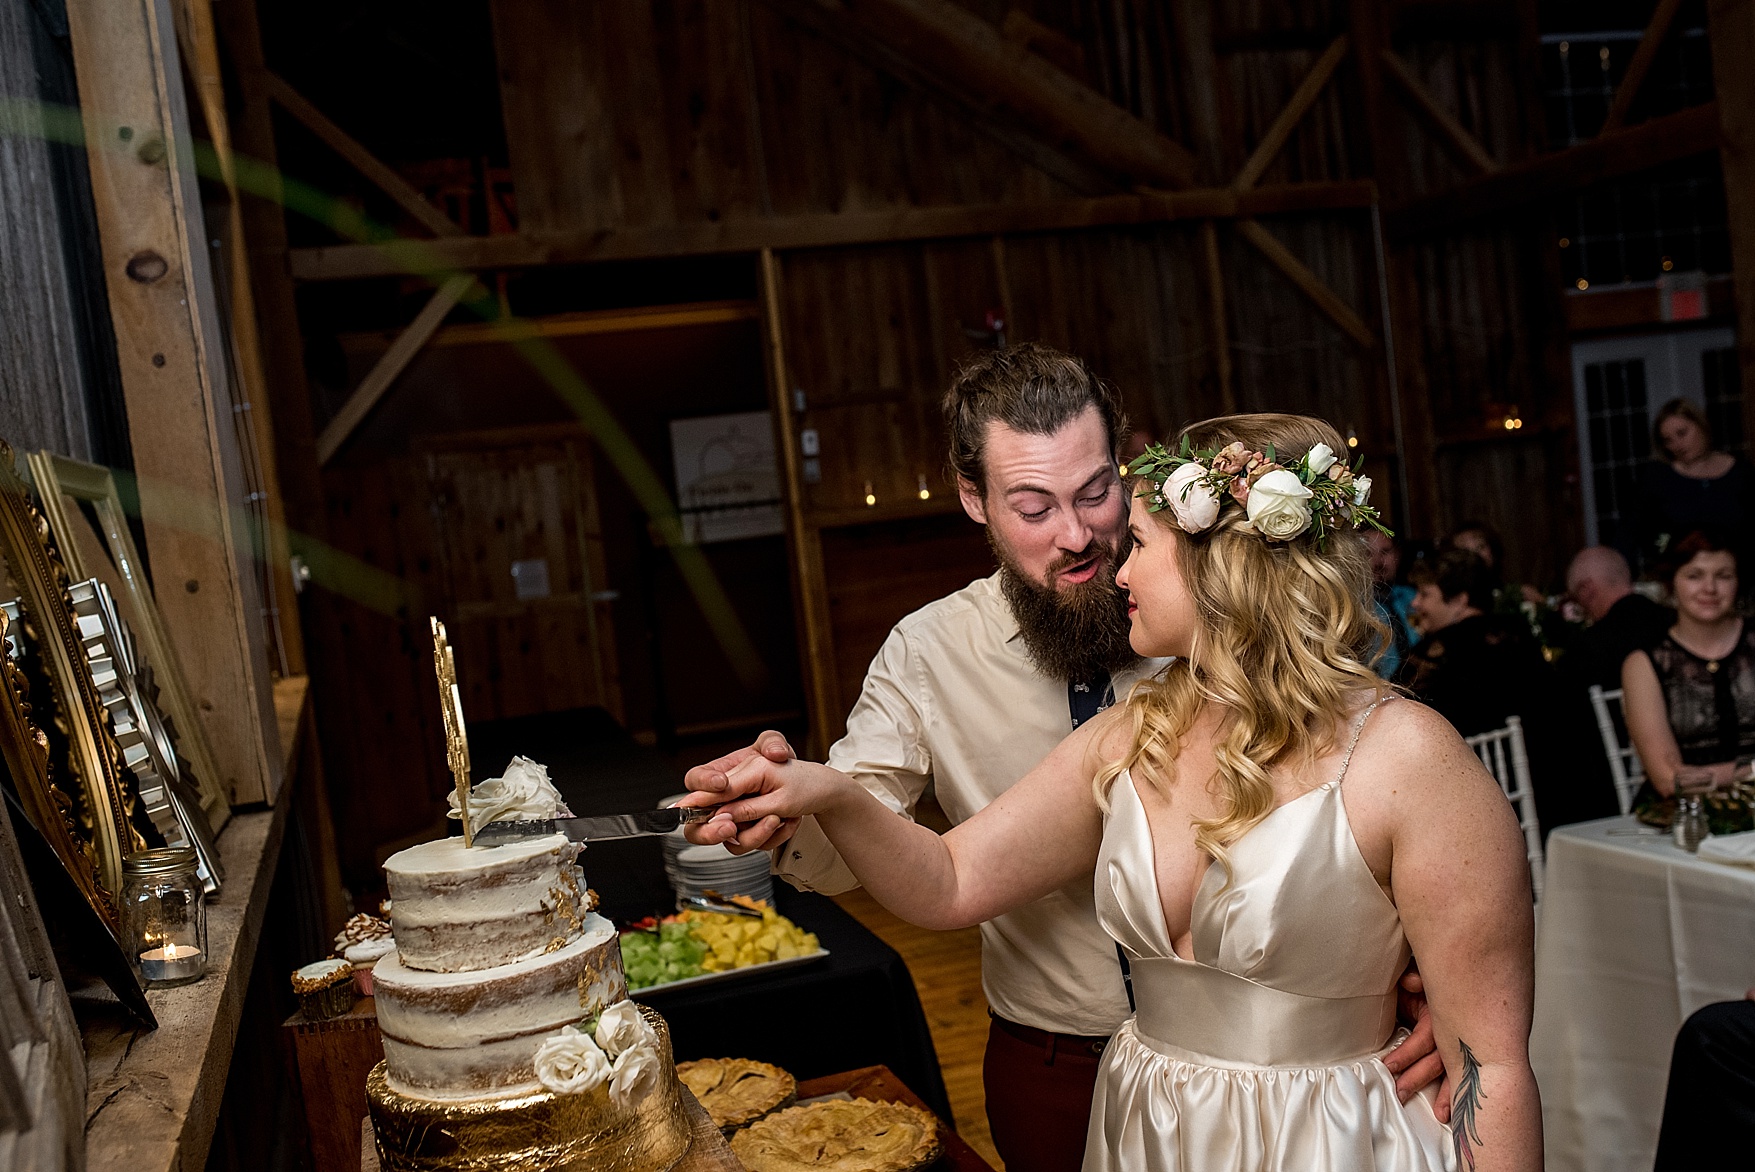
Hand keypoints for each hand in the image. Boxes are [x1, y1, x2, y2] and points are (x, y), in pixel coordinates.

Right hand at [681, 732, 798, 854]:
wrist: (803, 785)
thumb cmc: (782, 763)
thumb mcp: (777, 746)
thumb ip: (770, 744)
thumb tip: (765, 758)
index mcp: (721, 772)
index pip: (695, 779)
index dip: (703, 785)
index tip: (721, 784)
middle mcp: (722, 799)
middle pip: (695, 823)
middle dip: (710, 830)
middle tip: (730, 827)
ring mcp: (733, 818)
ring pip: (726, 839)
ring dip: (751, 835)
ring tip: (775, 820)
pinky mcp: (746, 831)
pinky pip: (749, 844)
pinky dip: (769, 837)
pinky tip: (786, 823)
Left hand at [1385, 965, 1451, 1121]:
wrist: (1437, 979)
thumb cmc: (1418, 981)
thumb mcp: (1416, 976)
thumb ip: (1416, 980)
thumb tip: (1411, 981)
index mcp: (1439, 1011)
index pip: (1424, 1038)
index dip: (1408, 1053)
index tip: (1388, 1067)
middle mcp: (1452, 1029)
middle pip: (1439, 1059)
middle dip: (1419, 1078)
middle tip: (1400, 1093)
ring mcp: (1456, 1041)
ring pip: (1453, 1069)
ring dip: (1447, 1093)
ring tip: (1442, 1114)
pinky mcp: (1456, 1051)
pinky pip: (1458, 1073)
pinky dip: (1456, 1091)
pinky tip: (1457, 1110)